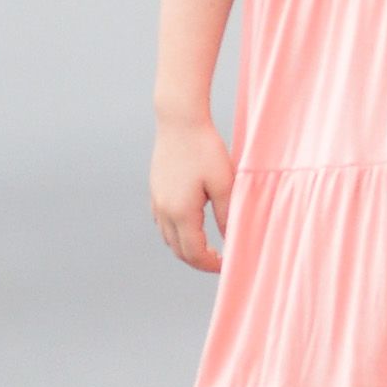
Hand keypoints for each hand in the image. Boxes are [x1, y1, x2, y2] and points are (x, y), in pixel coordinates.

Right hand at [151, 115, 234, 272]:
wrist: (179, 122)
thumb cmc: (205, 149)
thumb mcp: (224, 183)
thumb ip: (227, 214)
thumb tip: (231, 238)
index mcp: (180, 212)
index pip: (194, 253)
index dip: (210, 265)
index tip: (227, 264)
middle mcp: (163, 211)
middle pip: (178, 250)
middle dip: (198, 260)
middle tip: (220, 261)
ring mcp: (156, 202)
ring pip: (168, 238)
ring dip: (186, 248)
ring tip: (208, 248)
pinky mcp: (155, 191)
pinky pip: (163, 223)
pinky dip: (177, 233)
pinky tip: (192, 227)